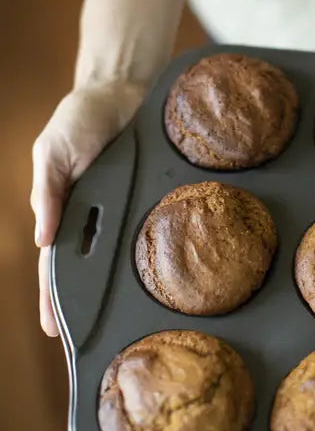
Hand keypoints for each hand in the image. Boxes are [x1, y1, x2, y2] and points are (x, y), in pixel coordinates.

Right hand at [31, 82, 143, 335]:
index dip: (54, 294)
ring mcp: (124, 207)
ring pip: (120, 252)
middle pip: (90, 265)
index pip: (56, 261)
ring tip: (125, 317)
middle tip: (93, 338)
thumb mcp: (52, 152)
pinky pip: (148, 226)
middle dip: (87, 301)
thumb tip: (41, 239)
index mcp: (65, 208)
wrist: (120, 92)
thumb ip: (47, 193)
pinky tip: (157, 273)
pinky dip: (148, 250)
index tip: (56, 329)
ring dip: (120, 284)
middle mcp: (96, 214)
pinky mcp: (148, 195)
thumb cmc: (79, 119)